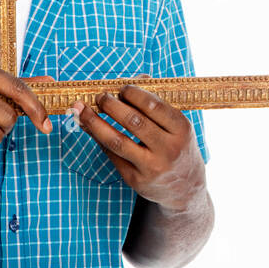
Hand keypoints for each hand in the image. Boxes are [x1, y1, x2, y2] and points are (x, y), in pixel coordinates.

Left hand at [74, 84, 205, 211]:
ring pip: (117, 141)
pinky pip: (113, 156)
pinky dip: (98, 139)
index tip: (121, 88)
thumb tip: (134, 79)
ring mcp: (151, 167)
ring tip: (83, 110)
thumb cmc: (178, 146)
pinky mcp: (136, 180)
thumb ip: (157, 102)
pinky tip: (89, 128)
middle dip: (111, 105)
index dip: (133, 93)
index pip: (153, 105)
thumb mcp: (177, 125)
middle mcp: (168, 149)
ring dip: (95, 123)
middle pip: (133, 121)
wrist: (185, 188)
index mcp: (182, 129)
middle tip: (100, 96)